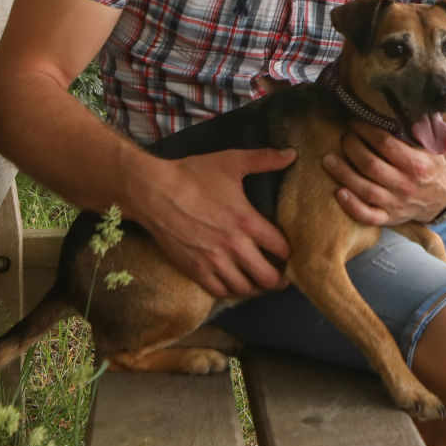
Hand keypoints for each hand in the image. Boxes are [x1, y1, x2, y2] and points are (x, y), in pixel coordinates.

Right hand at [134, 147, 295, 298]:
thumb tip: (292, 154)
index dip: (288, 253)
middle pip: (267, 276)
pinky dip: (231, 291)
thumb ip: (265, 159)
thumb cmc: (193, 176)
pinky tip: (235, 285)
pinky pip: (219, 291)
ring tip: (261, 283)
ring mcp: (213, 261)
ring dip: (256, 288)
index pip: (280, 248)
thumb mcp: (232, 162)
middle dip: (278, 279)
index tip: (289, 253)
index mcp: (247, 222)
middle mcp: (233, 246)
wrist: (153, 192)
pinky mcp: (194, 269)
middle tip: (282, 277)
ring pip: (244, 288)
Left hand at [323, 120, 445, 226]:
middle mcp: (406, 184)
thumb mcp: (433, 146)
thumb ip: (419, 128)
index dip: (366, 131)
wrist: (444, 199)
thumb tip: (403, 108)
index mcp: (418, 164)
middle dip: (352, 148)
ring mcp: (397, 203)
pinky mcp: (389, 218)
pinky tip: (338, 192)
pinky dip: (352, 206)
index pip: (386, 144)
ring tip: (328, 159)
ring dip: (343, 173)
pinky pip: (368, 216)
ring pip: (365, 189)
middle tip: (344, 138)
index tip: (355, 123)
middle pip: (371, 165)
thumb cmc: (432, 167)